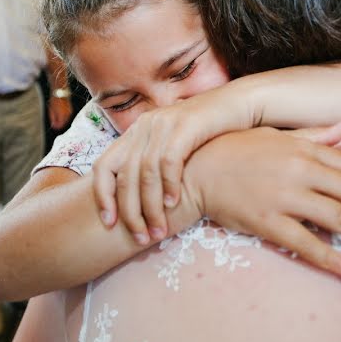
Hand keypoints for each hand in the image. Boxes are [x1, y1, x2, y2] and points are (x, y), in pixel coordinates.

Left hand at [48, 97, 72, 129]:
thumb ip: (53, 118)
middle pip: (64, 123)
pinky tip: (60, 114)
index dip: (57, 126)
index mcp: (62, 115)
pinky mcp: (71, 109)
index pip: (60, 125)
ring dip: (62, 120)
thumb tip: (53, 125)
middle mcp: (67, 114)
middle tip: (54, 122)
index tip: (53, 126)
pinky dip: (64, 117)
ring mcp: (70, 111)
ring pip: (66, 120)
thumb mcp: (51, 110)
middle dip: (59, 123)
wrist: (60, 92)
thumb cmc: (55, 100)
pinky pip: (67, 116)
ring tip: (56, 116)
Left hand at [91, 86, 254, 242]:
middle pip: (125, 175)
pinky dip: (169, 185)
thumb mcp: (173, 144)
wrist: (239, 104)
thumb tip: (138, 199)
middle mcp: (145, 126)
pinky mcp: (185, 125)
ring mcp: (164, 123)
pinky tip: (174, 204)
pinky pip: (169, 161)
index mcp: (136, 131)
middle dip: (130, 211)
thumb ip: (154, 163)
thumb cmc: (208, 133)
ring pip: (146, 173)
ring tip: (158, 230)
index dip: (102, 196)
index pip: (103, 166)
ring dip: (151, 206)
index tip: (110, 223)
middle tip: (140, 237)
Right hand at [181, 125, 340, 277]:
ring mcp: (284, 197)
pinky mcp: (268, 222)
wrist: (194, 169)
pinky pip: (306, 243)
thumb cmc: (234, 148)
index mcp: (303, 148)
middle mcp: (299, 170)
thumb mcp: (276, 134)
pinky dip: (331, 257)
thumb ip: (313, 135)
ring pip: (337, 218)